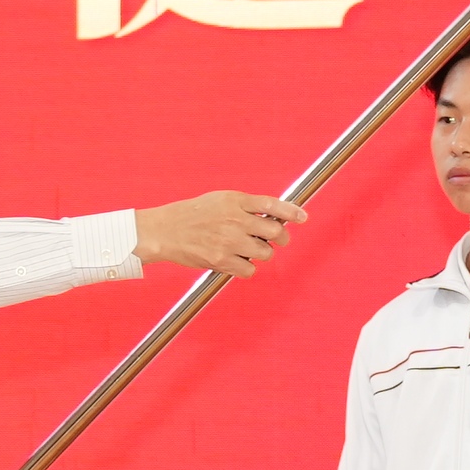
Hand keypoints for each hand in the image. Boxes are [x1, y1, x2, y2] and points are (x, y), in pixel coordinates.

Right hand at [139, 191, 303, 277]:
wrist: (165, 231)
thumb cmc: (193, 215)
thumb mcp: (220, 200)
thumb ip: (246, 206)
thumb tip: (274, 216)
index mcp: (234, 201)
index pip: (271, 204)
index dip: (291, 212)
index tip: (303, 218)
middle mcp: (234, 219)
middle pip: (275, 232)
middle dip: (280, 237)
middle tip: (275, 239)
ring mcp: (229, 241)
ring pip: (265, 253)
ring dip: (260, 252)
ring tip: (245, 248)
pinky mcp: (222, 260)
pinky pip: (249, 269)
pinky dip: (246, 267)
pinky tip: (234, 260)